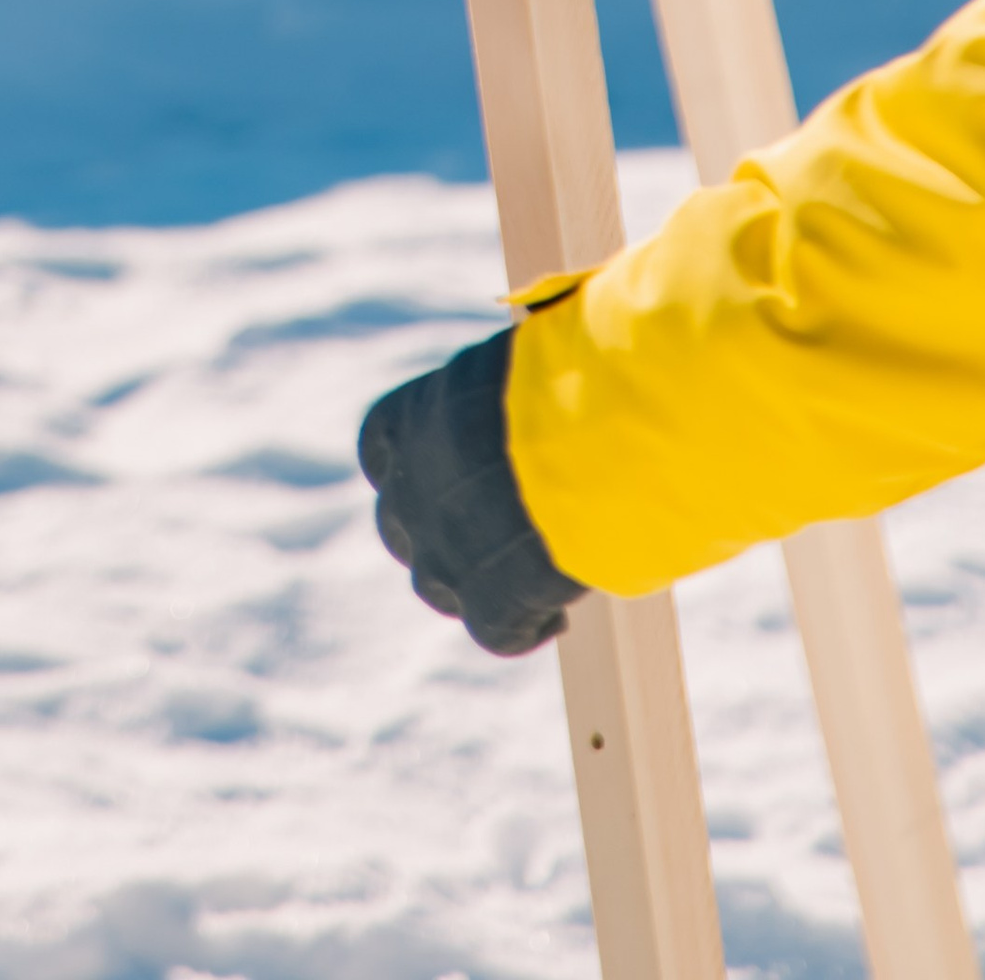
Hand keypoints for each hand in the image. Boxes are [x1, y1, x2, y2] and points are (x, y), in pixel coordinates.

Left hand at [357, 330, 583, 658]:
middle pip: (399, 523)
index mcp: (421, 412)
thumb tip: (538, 354)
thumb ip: (520, 378)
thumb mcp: (527, 353)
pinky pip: (494, 632)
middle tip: (489, 537)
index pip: (379, 447)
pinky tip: (554, 619)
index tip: (436, 477)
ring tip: (527, 581)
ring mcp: (446, 545)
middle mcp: (417, 480)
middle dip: (436, 534)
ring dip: (473, 585)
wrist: (605, 430)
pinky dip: (520, 630)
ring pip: (436, 584)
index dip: (403, 468)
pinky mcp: (490, 598)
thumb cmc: (584, 371)